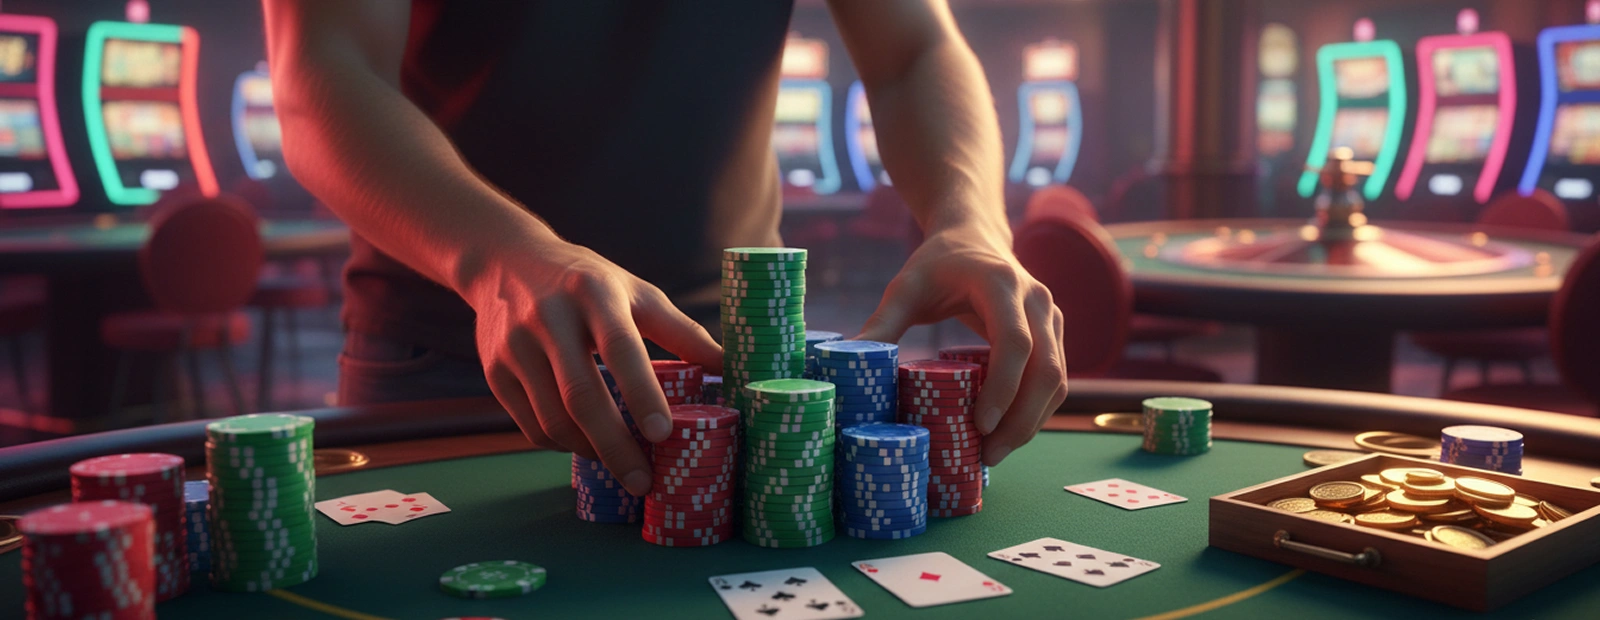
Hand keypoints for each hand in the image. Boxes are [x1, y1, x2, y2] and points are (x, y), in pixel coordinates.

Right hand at [462, 239, 722, 495]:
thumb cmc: (587, 282)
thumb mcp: (635, 291)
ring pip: (552, 418)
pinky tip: (584, 446)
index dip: (642, 393)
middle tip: (643, 481)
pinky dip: (561, 444)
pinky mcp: (493, 369)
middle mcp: (550, 318)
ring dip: (588, 450)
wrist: (506, 261)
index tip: (663, 435)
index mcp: (595, 293)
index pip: (620, 348)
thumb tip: (730, 366)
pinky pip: (530, 424)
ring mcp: (515, 345)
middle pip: (581, 395)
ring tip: (620, 464)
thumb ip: (681, 330)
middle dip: (615, 445)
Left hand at [857, 225, 1066, 465]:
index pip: (1015, 343)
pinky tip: (1007, 433)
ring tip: (994, 453)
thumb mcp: (904, 288)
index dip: (1003, 387)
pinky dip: (1035, 411)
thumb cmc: (937, 265)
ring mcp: (1051, 316)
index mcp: (1001, 283)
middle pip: (1046, 370)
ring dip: (1031, 422)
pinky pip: (1055, 379)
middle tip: (987, 456)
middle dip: (1020, 420)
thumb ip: (882, 324)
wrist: (973, 237)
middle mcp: (1036, 299)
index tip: (980, 425)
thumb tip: (848, 362)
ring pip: (1057, 380)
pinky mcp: (1054, 333)